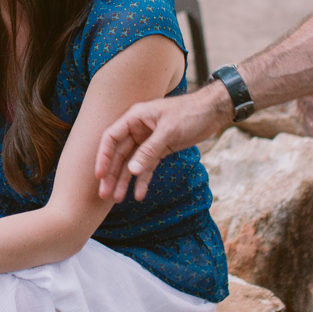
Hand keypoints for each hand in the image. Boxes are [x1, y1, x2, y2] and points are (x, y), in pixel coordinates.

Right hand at [95, 86, 232, 200]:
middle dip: (112, 175)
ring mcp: (148, 140)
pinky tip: (139, 194)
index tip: (100, 176)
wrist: (212, 112)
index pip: (111, 138)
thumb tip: (132, 170)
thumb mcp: (168, 131)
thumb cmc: (190, 113)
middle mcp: (137, 129)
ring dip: (125, 181)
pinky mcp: (160, 149)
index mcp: (135, 118)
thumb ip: (149, 150)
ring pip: (131, 163)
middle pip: (119, 154)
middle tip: (104, 195)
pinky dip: (143, 180)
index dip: (103, 157)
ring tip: (117, 199)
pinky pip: (147, 167)